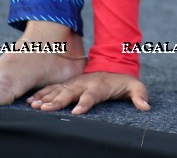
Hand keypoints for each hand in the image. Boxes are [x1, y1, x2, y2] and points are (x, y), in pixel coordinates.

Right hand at [27, 71, 149, 114]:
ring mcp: (74, 82)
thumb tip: (146, 106)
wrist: (112, 64)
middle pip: (70, 93)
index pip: (91, 95)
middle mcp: (84, 83)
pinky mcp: (68, 84)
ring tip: (34, 106)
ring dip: (46, 98)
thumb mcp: (134, 86)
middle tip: (45, 109)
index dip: (85, 103)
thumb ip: (139, 95)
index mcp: (99, 85)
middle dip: (57, 101)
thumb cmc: (122, 81)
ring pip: (58, 90)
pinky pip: (52, 89)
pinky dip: (41, 94)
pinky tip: (31, 101)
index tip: (76, 112)